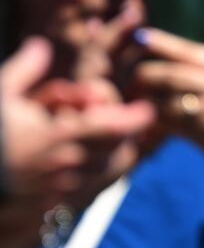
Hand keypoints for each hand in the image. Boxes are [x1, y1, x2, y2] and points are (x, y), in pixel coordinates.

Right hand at [2, 37, 152, 209]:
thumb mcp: (1, 98)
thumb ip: (25, 70)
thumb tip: (43, 45)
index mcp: (55, 137)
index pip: (109, 127)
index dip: (133, 117)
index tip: (145, 108)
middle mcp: (68, 165)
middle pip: (119, 146)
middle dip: (124, 129)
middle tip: (117, 117)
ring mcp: (70, 187)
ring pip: (115, 166)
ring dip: (117, 148)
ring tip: (101, 135)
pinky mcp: (68, 202)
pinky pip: (103, 184)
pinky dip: (106, 167)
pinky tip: (93, 155)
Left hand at [133, 19, 203, 212]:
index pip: (193, 52)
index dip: (164, 43)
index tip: (140, 36)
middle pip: (174, 74)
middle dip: (146, 73)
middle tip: (130, 75)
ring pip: (167, 97)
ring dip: (146, 96)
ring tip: (132, 94)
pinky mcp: (203, 133)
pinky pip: (170, 119)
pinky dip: (154, 117)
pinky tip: (144, 116)